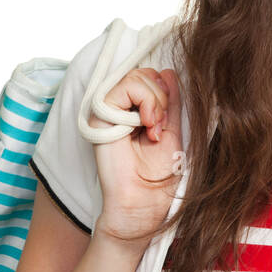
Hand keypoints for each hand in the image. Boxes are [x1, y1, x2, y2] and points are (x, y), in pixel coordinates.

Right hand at [91, 66, 183, 245]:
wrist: (144, 199)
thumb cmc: (158, 174)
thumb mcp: (171, 130)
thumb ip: (170, 102)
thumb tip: (169, 72)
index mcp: (133, 111)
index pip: (150, 77)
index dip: (165, 92)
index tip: (166, 122)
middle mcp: (117, 108)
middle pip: (143, 72)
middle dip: (161, 97)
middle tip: (159, 127)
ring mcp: (107, 110)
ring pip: (136, 76)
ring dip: (154, 102)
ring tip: (153, 130)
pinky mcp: (99, 114)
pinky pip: (125, 86)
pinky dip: (145, 102)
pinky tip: (145, 126)